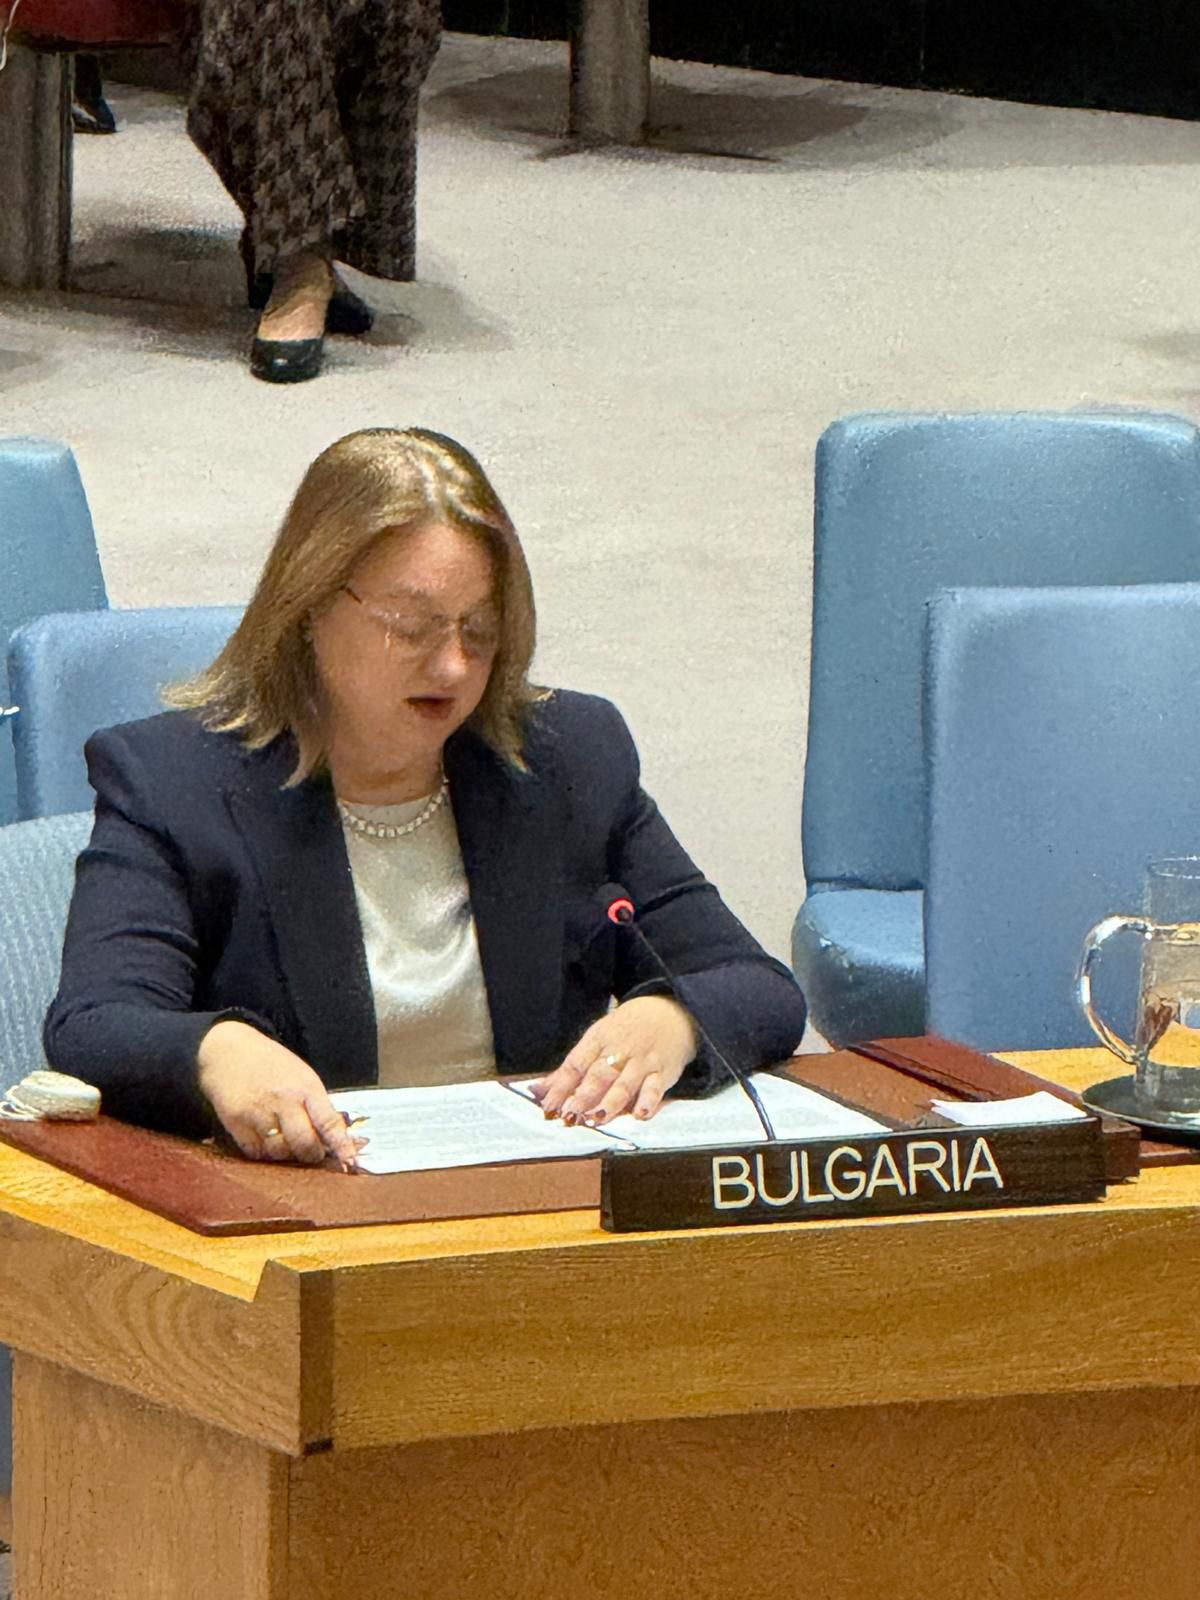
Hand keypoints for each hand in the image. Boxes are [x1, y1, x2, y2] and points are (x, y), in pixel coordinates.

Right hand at [197, 1020, 363, 1170]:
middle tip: (311, 1153)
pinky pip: (255, 1152)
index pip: (329, 1122)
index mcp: (305, 1087)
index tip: (351, 1161)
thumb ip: (315, 1104)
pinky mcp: (236, 1122)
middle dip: (311, 1155)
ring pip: (279, 1152)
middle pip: (304, 1144)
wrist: (228, 1051)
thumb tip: (332, 1138)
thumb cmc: (270, 1064)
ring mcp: (258, 1113)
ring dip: (286, 1154)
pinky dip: (263, 1152)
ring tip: (284, 1140)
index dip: (342, 1145)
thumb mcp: (301, 1076)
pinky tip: (264, 1139)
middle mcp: (283, 1101)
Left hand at [528, 995, 699, 1124]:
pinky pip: (656, 1087)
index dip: (561, 1086)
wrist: (670, 1011)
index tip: (549, 1105)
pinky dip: (648, 1100)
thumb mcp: (597, 1039)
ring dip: (611, 1101)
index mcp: (598, 1040)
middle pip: (598, 1074)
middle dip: (583, 1096)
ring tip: (597, 1118)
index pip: (576, 1064)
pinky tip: (640, 1114)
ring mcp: (641, 1061)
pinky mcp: (662, 1071)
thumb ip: (570, 1069)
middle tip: (570, 1115)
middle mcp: (618, 1050)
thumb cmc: (627, 1030)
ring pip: (625, 1083)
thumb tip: (538, 1090)